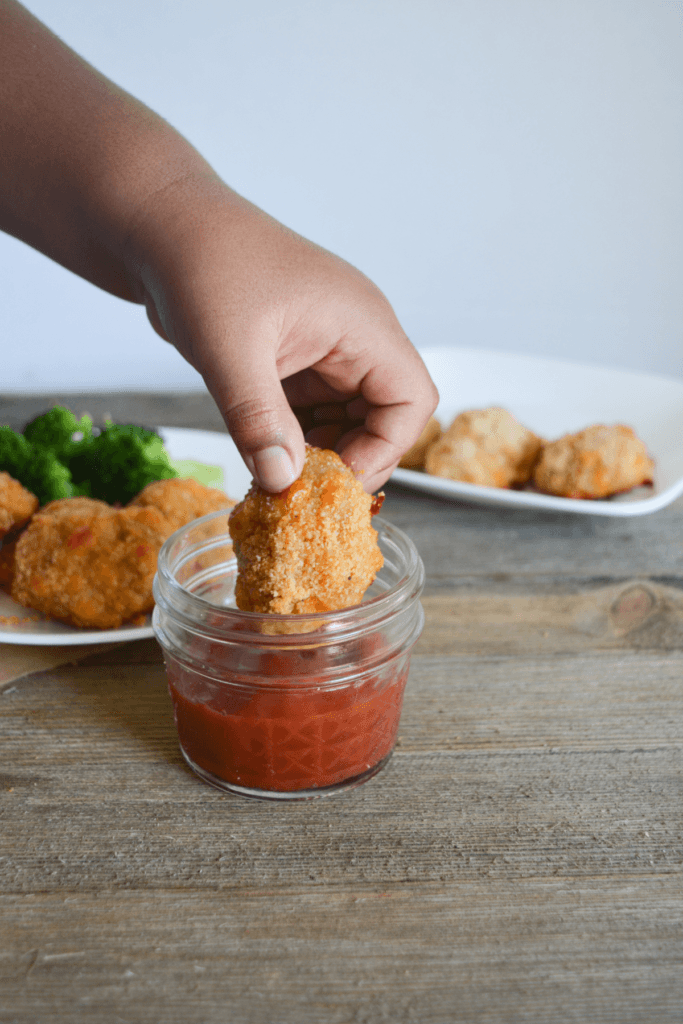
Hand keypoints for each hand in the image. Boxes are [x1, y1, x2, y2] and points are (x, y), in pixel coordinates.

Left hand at [124, 174, 438, 492]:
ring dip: (319, 452)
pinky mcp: (295, 357)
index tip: (333, 479)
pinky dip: (294, 439)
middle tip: (303, 490)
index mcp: (362, 323)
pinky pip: (312, 411)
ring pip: (346, 419)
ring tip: (279, 479)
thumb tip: (283, 482)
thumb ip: (258, 420)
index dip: (384, 449)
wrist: (160, 223)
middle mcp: (354, 336)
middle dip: (349, 457)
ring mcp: (325, 347)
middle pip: (384, 417)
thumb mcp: (228, 349)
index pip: (411, 399)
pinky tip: (264, 458)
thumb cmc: (202, 262)